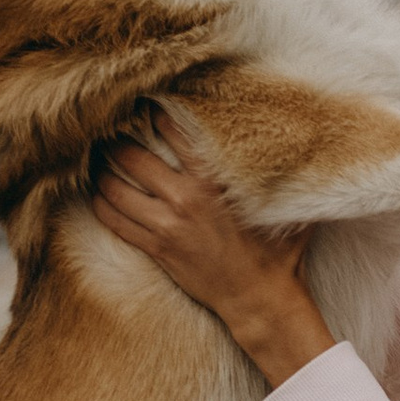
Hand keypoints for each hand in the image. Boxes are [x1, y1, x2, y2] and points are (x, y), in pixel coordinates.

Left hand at [90, 116, 335, 386]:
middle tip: (106, 127)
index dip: (153, 112)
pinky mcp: (155, 249)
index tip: (144, 101)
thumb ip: (285, 173)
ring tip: (95, 156)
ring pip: (112, 188)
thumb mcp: (284, 205)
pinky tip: (97, 190)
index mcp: (213, 182)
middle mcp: (184, 200)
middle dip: (114, 139)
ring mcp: (165, 226)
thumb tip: (304, 140)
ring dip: (99, 170)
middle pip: (130, 157)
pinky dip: (100, 202)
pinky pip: (113, 220)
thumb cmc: (276, 250)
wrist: (260, 299)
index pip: (173, 132)